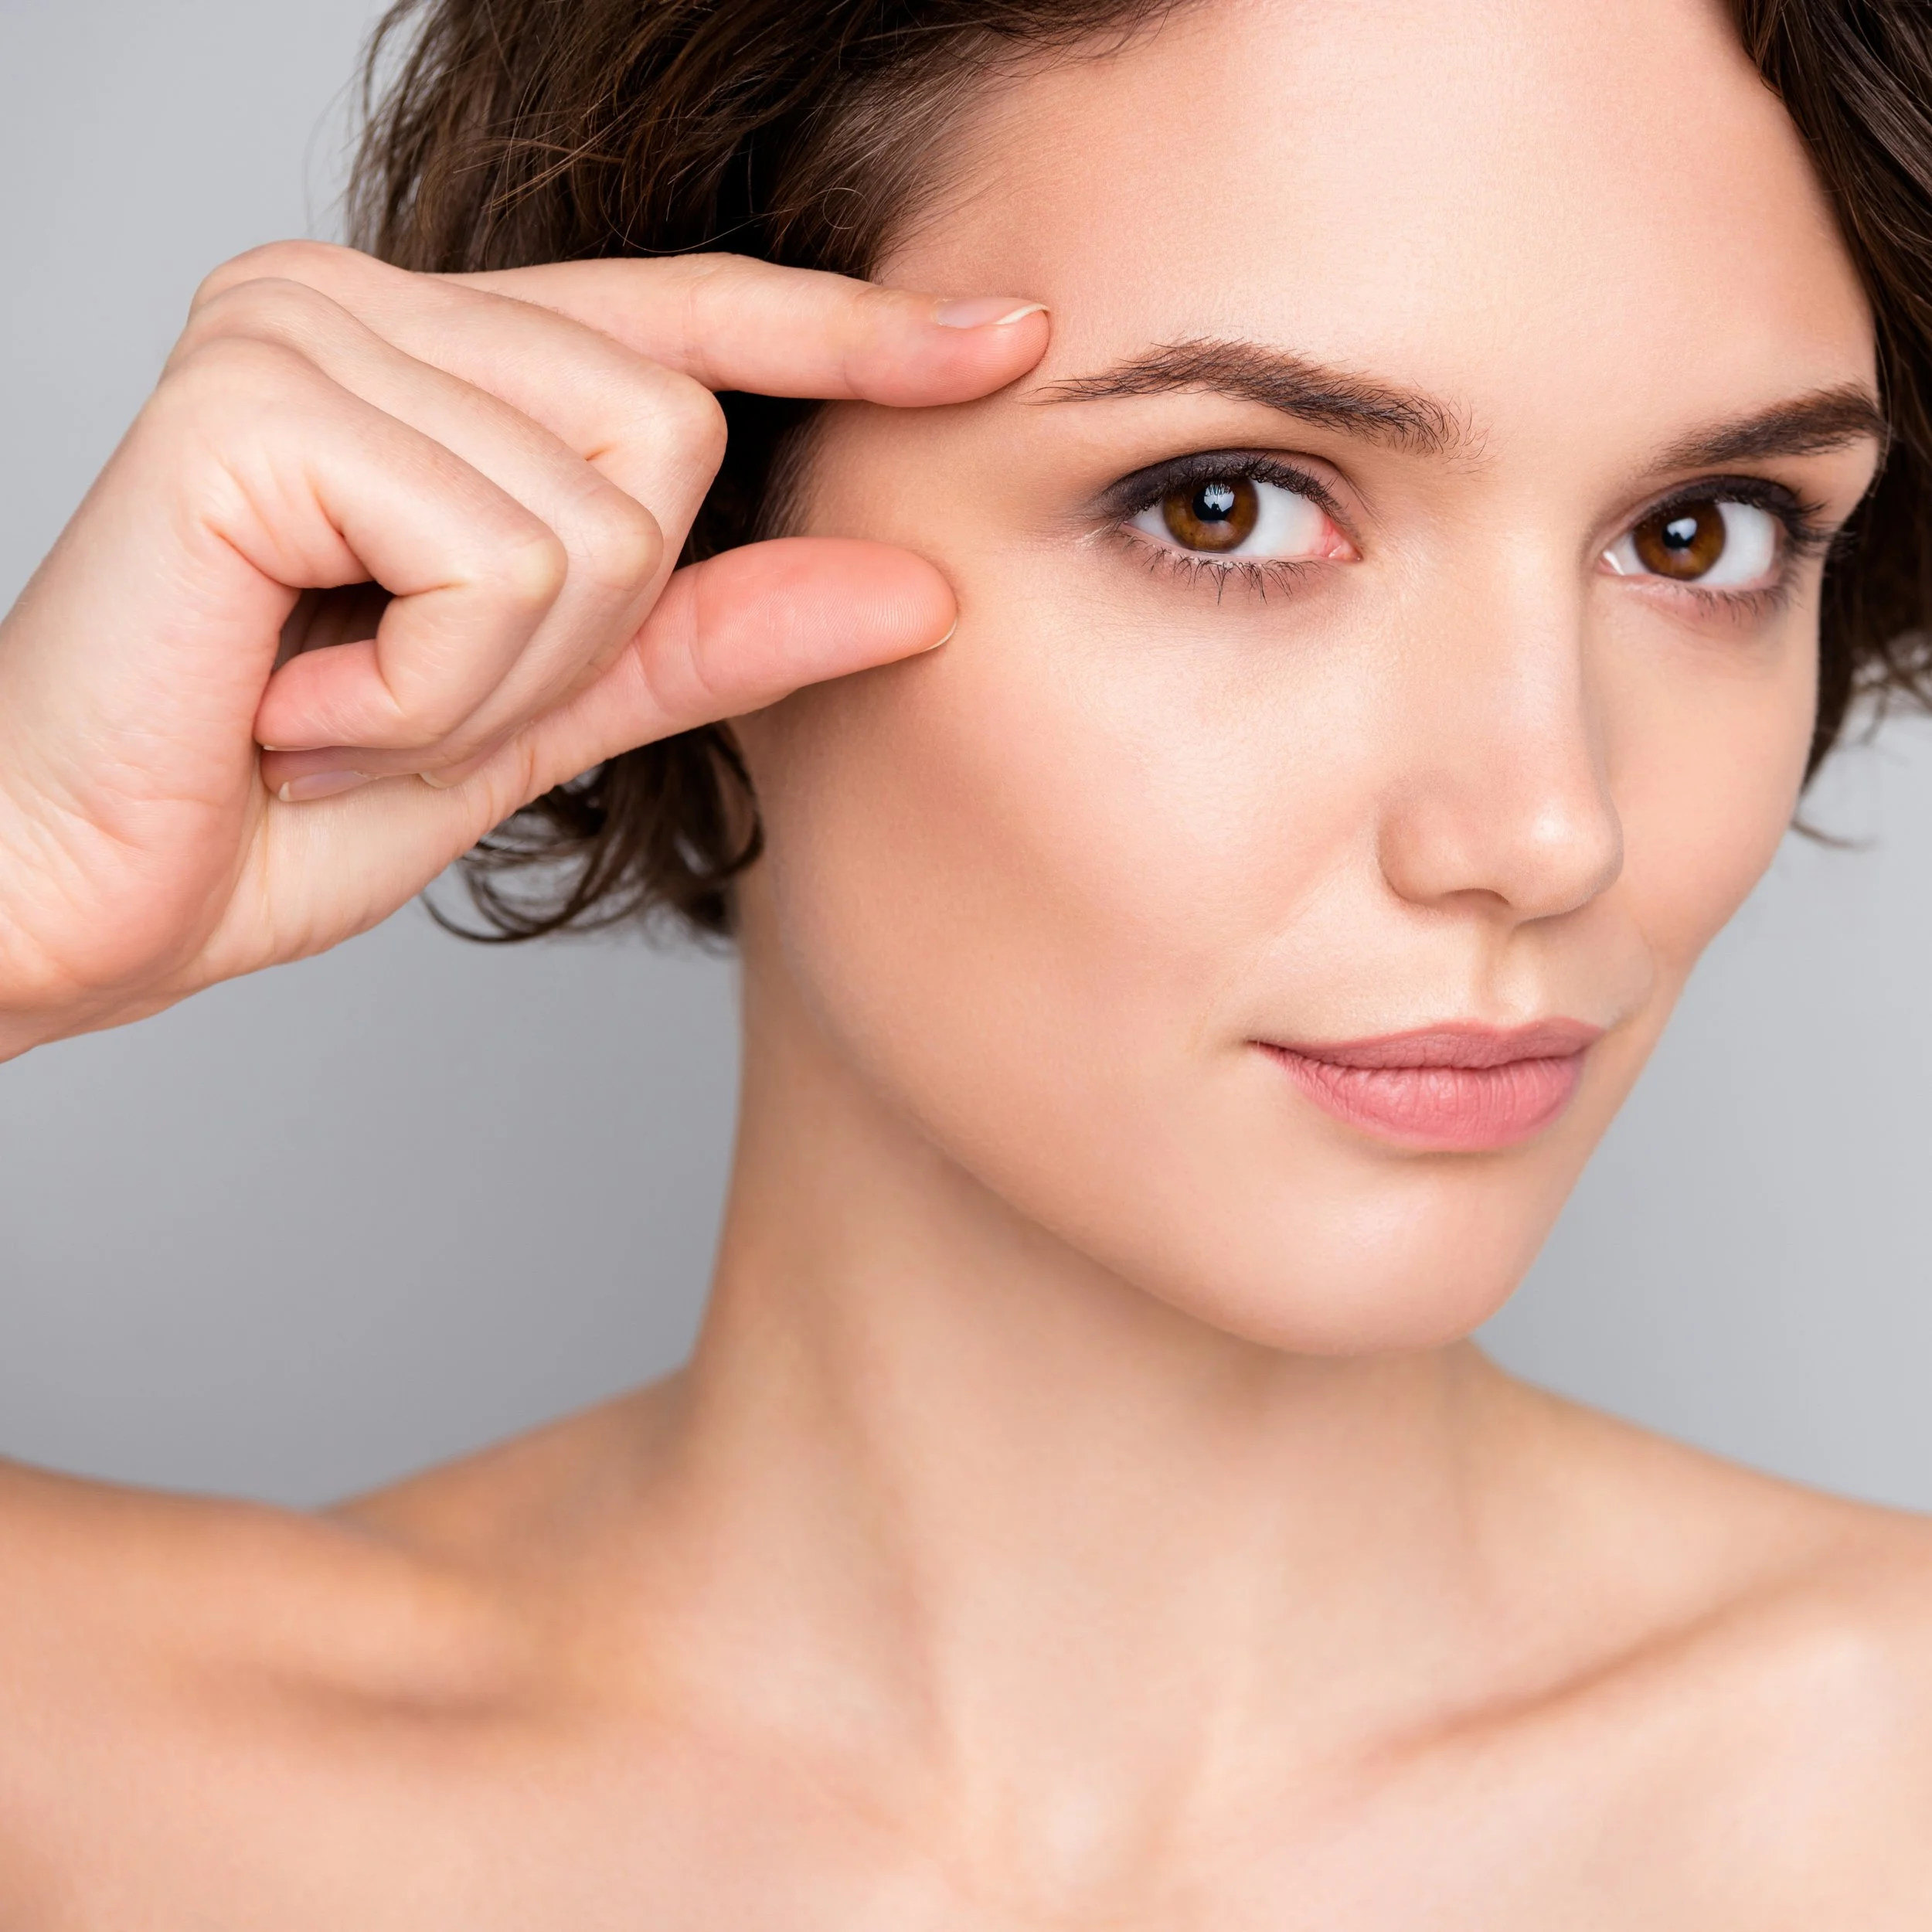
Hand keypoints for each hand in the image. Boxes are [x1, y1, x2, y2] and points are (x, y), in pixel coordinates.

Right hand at [0, 243, 1047, 1056]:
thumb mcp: (543, 713)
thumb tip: (912, 580)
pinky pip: (498, 562)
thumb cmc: (276, 805)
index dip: (847, 333)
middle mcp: (356, 300)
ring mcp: (296, 329)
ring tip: (339, 709)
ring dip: (493, 681)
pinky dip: (426, 693)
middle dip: (574, 631)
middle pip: (667, 430)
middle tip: (403, 697)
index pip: (681, 320)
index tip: (1005, 340)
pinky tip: (296, 708)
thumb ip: (714, 635)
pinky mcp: (251, 401)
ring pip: (600, 508)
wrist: (73, 898)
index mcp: (421, 355)